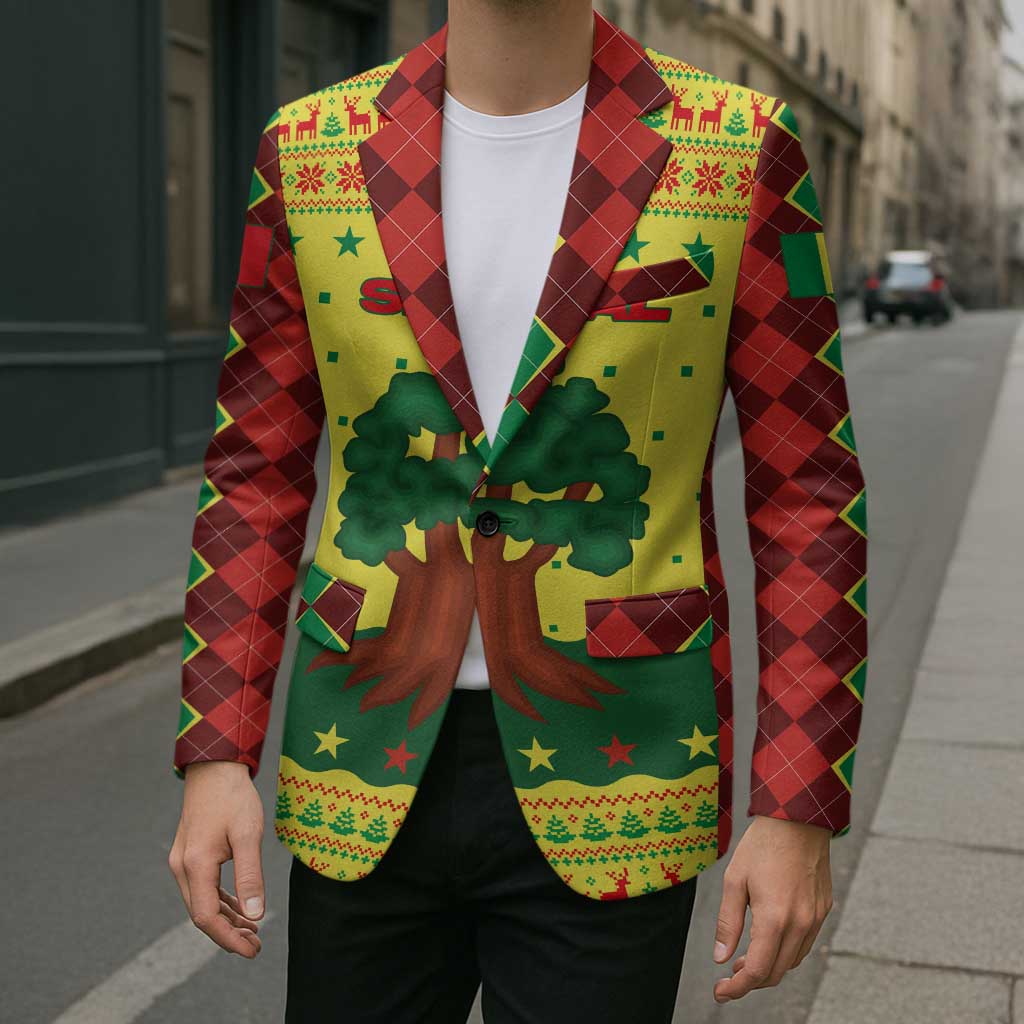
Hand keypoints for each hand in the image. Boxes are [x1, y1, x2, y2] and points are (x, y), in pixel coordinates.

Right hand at [168, 761, 265, 957]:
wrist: (215, 768)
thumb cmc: (233, 798)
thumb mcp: (249, 835)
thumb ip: (251, 876)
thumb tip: (256, 915)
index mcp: (195, 865)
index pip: (207, 917)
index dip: (229, 939)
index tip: (252, 950)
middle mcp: (182, 867)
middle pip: (202, 914)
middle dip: (229, 934)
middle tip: (256, 946)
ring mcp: (182, 861)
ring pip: (202, 902)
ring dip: (226, 919)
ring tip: (252, 931)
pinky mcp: (189, 854)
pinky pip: (203, 887)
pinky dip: (221, 902)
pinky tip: (240, 908)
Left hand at [712, 815, 833, 1001]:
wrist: (798, 820)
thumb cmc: (762, 846)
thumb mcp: (734, 880)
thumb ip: (728, 923)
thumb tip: (721, 958)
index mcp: (775, 918)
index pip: (757, 970)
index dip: (737, 987)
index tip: (720, 991)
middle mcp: (800, 924)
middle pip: (776, 972)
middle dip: (751, 980)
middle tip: (729, 974)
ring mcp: (815, 918)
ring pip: (792, 961)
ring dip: (769, 966)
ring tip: (745, 956)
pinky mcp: (823, 910)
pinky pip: (804, 944)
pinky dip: (785, 952)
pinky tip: (769, 939)